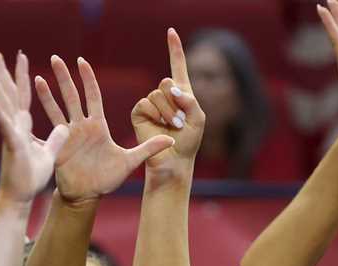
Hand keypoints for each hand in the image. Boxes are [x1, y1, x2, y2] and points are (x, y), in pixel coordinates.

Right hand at [0, 50, 69, 203]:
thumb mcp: (49, 155)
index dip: (22, 77)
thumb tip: (64, 127)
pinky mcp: (13, 146)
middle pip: (8, 93)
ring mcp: (11, 135)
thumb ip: (56, 140)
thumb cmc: (30, 179)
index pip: (22, 96)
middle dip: (2, 72)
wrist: (20, 198)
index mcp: (23, 127)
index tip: (21, 57)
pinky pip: (5, 127)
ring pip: (3, 104)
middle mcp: (14, 127)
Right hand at [35, 56, 173, 204]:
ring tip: (38, 76)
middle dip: (64, 77)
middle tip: (56, 57)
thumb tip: (172, 141)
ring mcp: (67, 136)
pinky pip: (45, 131)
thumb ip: (149, 148)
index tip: (81, 61)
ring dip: (47, 93)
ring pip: (56, 109)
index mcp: (97, 126)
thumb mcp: (130, 161)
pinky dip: (35, 122)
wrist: (88, 196)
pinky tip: (23, 112)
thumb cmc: (107, 179)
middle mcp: (81, 126)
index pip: (92, 96)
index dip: (87, 79)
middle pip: (72, 96)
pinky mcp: (57, 148)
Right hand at [131, 29, 204, 178]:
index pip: (177, 67)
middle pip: (166, 82)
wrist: (174, 160)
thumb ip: (190, 99)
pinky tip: (158, 126)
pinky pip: (146, 103)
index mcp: (180, 94)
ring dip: (168, 112)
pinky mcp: (139, 112)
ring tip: (172, 126)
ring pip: (157, 94)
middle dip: (175, 102)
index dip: (174, 49)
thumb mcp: (198, 118)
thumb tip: (169, 87)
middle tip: (179, 121)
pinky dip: (156, 114)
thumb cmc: (188, 142)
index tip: (171, 32)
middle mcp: (164, 97)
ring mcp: (151, 104)